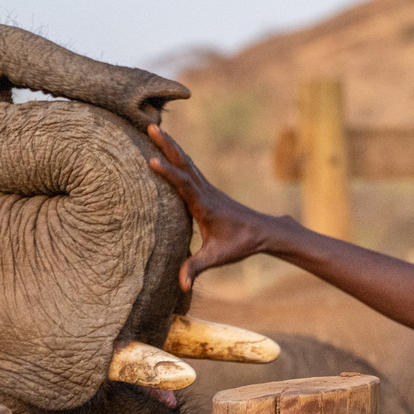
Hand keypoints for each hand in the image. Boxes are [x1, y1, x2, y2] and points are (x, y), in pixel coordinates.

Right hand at [147, 124, 280, 291]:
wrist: (262, 231)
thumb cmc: (240, 244)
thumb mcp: (217, 258)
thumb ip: (197, 269)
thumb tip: (182, 287)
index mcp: (205, 206)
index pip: (184, 185)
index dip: (168, 173)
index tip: (151, 160)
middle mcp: (205, 192)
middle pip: (185, 163)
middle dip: (167, 145)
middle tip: (151, 126)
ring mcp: (206, 188)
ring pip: (187, 162)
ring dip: (171, 145)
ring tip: (154, 128)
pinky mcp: (206, 189)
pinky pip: (189, 167)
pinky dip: (177, 154)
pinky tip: (169, 148)